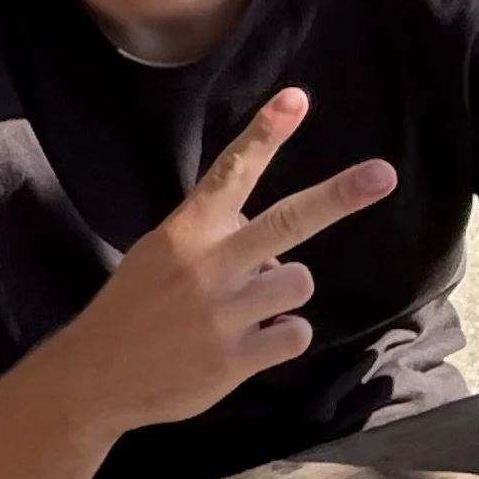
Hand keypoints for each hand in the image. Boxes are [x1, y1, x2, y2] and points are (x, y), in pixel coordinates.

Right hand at [48, 87, 395, 432]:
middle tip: (384, 175)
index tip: (296, 99)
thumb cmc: (134, 308)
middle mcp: (207, 265)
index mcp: (185, 232)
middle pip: (287, 222)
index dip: (265, 134)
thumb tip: (270, 232)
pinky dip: (280, 338)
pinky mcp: (235, 359)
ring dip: (282, 294)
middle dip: (339, 196)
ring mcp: (222, 313)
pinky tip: (246, 345)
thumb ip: (211, 235)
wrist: (94, 379)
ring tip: (244, 310)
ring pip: (298, 282)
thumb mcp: (158, 254)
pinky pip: (295, 334)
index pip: (232, 172)